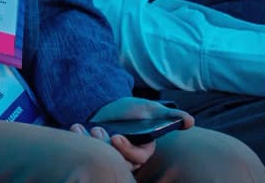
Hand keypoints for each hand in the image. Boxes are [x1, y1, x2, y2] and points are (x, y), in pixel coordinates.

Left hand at [69, 96, 193, 170]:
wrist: (113, 104)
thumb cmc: (136, 109)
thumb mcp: (153, 110)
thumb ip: (170, 117)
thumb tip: (190, 121)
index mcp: (143, 149)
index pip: (137, 157)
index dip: (126, 150)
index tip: (115, 137)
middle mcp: (126, 156)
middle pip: (117, 159)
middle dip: (105, 146)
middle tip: (97, 131)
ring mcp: (110, 154)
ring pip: (101, 156)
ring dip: (90, 143)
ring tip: (83, 129)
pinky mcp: (95, 150)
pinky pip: (87, 150)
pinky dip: (79, 139)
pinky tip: (74, 127)